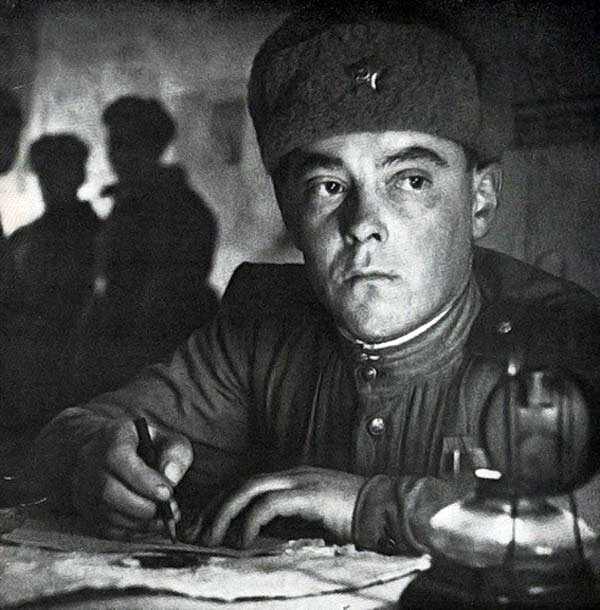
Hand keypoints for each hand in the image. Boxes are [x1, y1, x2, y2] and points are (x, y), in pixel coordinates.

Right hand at [72, 419, 192, 539]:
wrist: (111, 449)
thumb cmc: (145, 443)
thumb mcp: (166, 437)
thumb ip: (175, 452)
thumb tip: (170, 477)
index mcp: (112, 436)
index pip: (118, 458)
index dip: (143, 480)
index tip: (166, 493)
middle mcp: (91, 461)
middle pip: (108, 491)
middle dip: (143, 507)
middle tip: (169, 510)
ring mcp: (84, 487)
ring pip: (106, 514)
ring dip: (140, 523)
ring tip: (164, 519)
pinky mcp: (86, 509)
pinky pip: (105, 529)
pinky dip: (132, 532)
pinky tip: (150, 526)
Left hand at [185, 466, 364, 547]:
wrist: (385, 507)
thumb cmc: (352, 517)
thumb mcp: (313, 520)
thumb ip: (289, 523)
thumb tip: (258, 540)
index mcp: (291, 479)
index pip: (247, 486)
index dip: (222, 503)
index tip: (203, 525)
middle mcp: (291, 475)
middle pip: (242, 484)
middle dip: (214, 507)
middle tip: (194, 532)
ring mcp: (299, 481)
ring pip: (249, 489)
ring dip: (225, 513)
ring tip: (210, 538)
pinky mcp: (307, 494)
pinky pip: (269, 504)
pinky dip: (250, 521)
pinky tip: (241, 541)